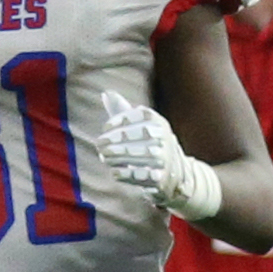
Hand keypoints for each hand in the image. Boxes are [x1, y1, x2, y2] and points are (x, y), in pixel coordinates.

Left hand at [99, 90, 222, 219]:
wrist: (174, 174)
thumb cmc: (149, 145)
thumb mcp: (139, 127)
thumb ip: (122, 111)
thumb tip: (106, 93)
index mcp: (159, 123)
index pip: (142, 115)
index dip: (122, 119)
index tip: (105, 127)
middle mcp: (165, 138)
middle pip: (142, 134)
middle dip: (117, 139)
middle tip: (98, 144)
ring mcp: (166, 159)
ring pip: (143, 154)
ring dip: (120, 156)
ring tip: (103, 157)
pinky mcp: (162, 178)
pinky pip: (145, 175)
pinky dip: (128, 174)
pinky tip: (114, 172)